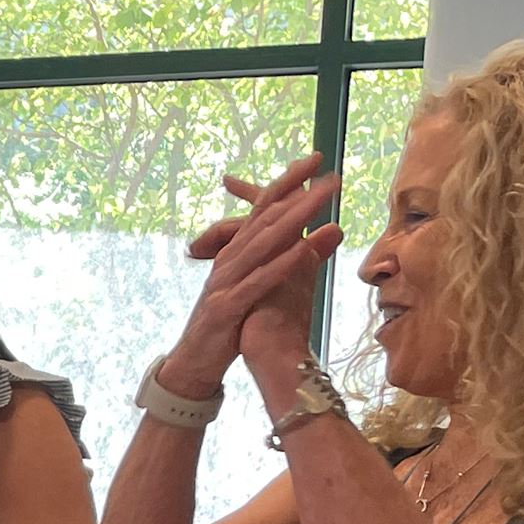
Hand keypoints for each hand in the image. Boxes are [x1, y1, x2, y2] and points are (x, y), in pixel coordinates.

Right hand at [158, 155, 342, 400]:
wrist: (193, 364)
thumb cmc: (228, 325)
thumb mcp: (262, 288)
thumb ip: (292, 260)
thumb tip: (329, 233)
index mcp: (236, 252)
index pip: (264, 208)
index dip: (289, 182)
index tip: (317, 160)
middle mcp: (229, 259)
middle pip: (266, 218)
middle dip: (300, 194)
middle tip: (330, 176)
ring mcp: (225, 282)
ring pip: (263, 243)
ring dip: (294, 219)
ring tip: (322, 201)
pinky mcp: (226, 307)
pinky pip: (257, 282)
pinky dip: (280, 264)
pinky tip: (302, 250)